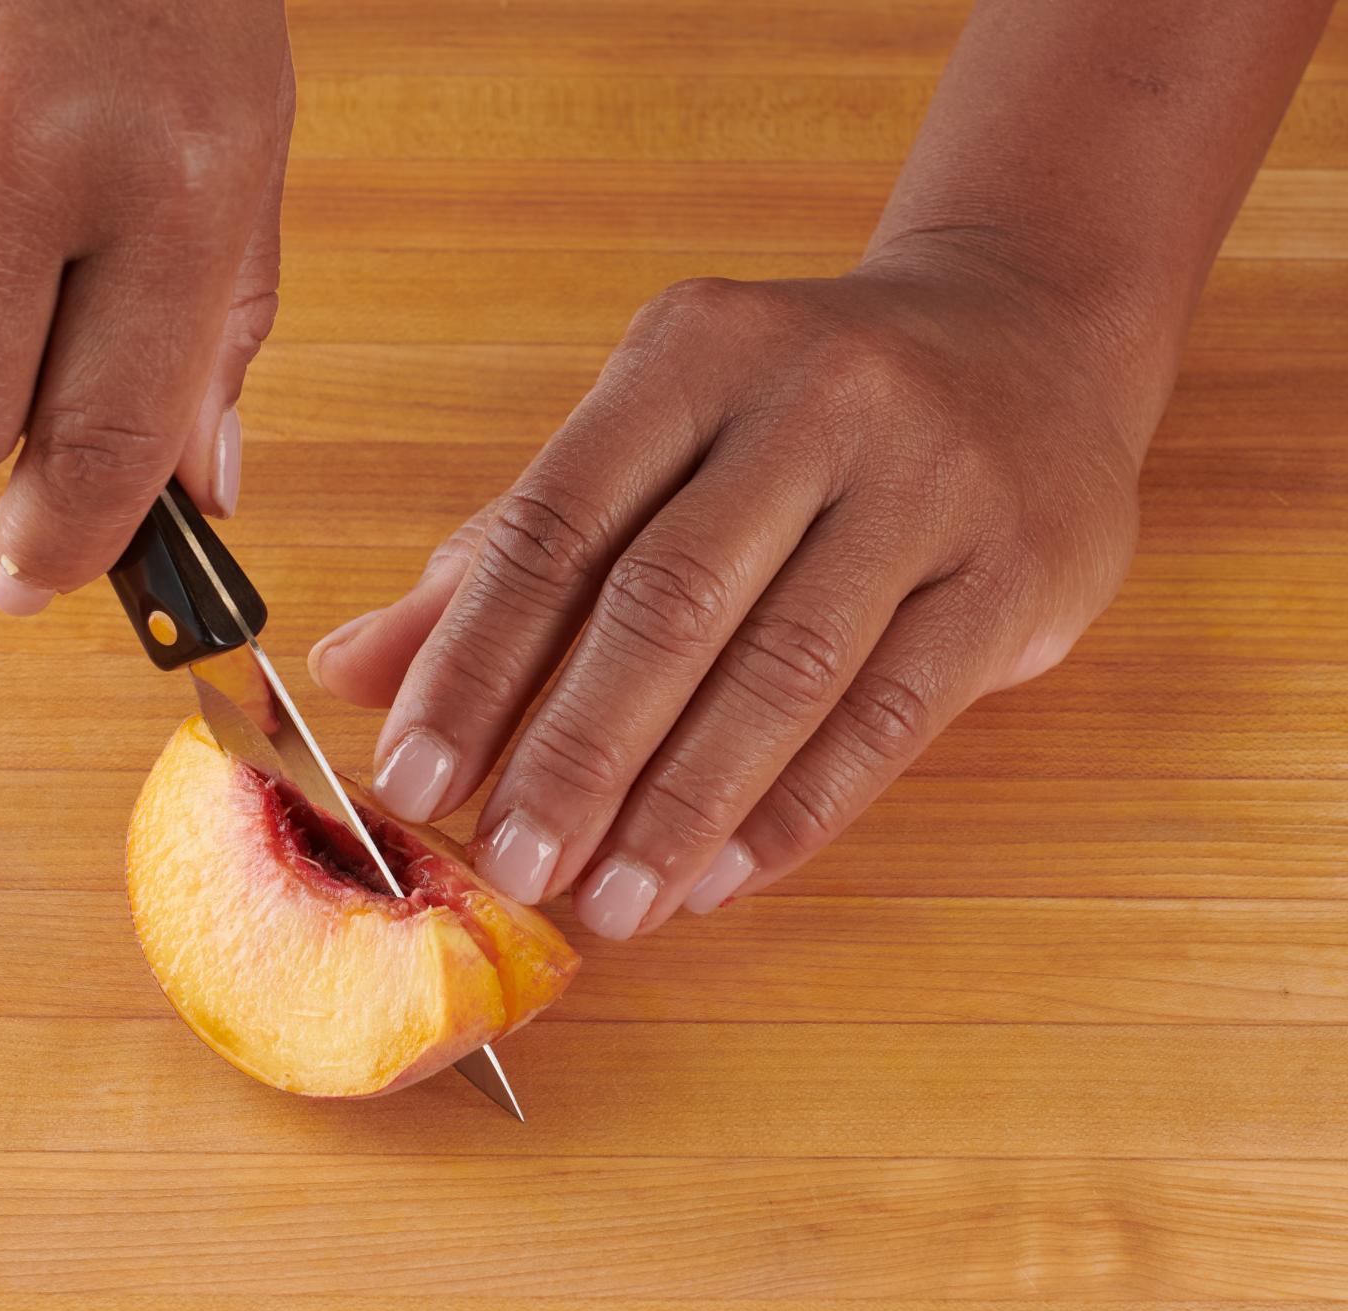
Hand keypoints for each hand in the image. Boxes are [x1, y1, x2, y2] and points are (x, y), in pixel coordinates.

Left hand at [308, 252, 1146, 938]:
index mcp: (689, 357)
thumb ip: (506, 552)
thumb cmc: (794, 411)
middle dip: (574, 752)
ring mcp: (928, 483)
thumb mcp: (649, 438)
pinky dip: (796, 808)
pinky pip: (893, 714)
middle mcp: (812, 403)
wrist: (1031, 338)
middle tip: (510, 865)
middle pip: (666, 603)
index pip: (554, 524)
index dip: (472, 662)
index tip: (413, 778)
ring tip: (610, 903)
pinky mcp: (1016, 569)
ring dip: (680, 803)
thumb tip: (349, 667)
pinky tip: (719, 876)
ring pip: (783, 670)